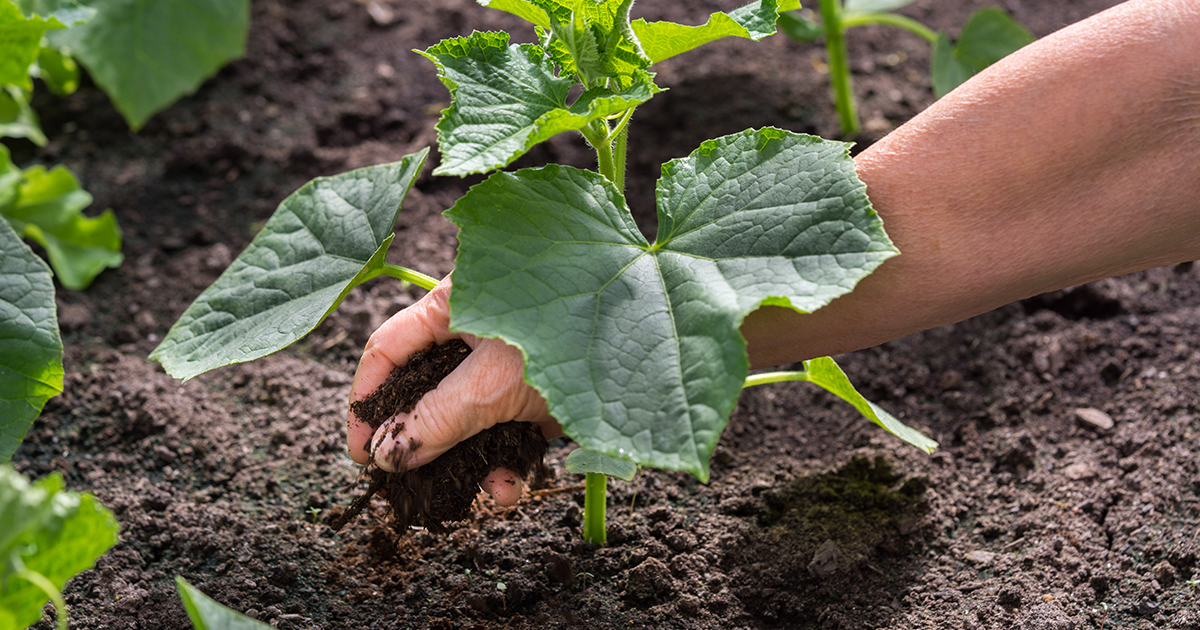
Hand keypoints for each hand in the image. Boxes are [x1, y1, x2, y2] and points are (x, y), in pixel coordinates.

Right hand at [346, 277, 558, 504]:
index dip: (367, 401)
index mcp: (455, 302)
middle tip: (410, 487)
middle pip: (429, 389)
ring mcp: (513, 362)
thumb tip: (385, 455)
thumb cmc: (574, 337)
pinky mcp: (544, 391)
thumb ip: (434, 419)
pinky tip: (511, 487)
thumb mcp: (492, 384)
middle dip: (423, 443)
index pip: (388, 350)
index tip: (360, 455)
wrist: (658, 352)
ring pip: (471, 417)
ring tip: (476, 496)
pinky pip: (511, 428)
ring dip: (469, 461)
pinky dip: (508, 459)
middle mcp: (480, 327)